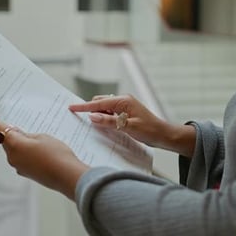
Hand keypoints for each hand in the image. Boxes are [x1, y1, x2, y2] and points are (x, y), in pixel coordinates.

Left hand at [0, 112, 88, 200]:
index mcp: (13, 145)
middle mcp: (12, 157)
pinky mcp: (26, 173)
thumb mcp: (42, 137)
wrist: (68, 176)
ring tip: (36, 135)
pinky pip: (22, 158)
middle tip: (21, 121)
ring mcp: (19, 167)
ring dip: (20, 142)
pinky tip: (41, 149)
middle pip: (5, 140)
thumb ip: (28, 135)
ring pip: (14, 149)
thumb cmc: (56, 155)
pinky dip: (27, 151)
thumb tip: (20, 136)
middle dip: (12, 130)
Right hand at [69, 94, 195, 156]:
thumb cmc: (150, 131)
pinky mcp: (126, 113)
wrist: (164, 135)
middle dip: (89, 109)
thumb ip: (109, 122)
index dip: (84, 106)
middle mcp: (123, 100)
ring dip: (98, 115)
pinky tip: (102, 125)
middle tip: (78, 118)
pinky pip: (110, 113)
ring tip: (90, 125)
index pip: (99, 103)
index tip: (71, 107)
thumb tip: (93, 116)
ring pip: (105, 108)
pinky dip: (104, 118)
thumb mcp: (128, 127)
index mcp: (123, 101)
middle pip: (100, 102)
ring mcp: (125, 106)